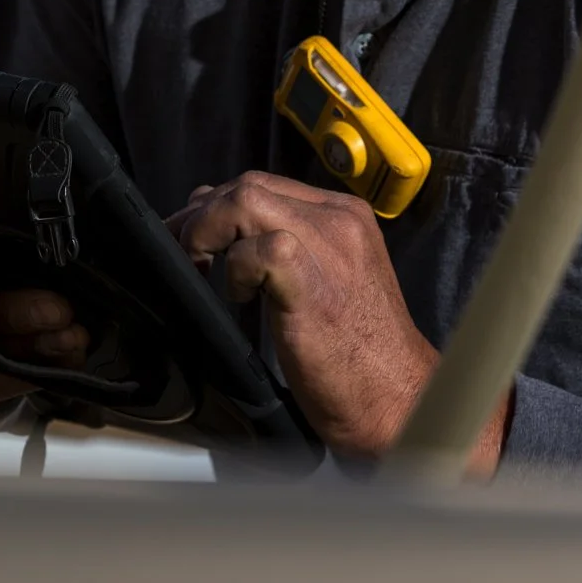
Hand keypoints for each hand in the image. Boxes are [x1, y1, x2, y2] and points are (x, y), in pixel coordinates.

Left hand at [168, 173, 508, 470]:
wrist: (396, 398)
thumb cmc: (355, 352)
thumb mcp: (322, 281)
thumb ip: (280, 248)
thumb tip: (218, 228)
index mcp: (344, 216)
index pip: (265, 185)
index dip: (217, 207)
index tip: (193, 236)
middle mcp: (339, 221)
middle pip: (249, 184)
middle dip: (202, 217)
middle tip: (185, 254)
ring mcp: (330, 247)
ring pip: (246, 199)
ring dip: (208, 233)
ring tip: (205, 271)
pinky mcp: (314, 283)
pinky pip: (258, 249)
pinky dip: (235, 269)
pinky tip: (242, 299)